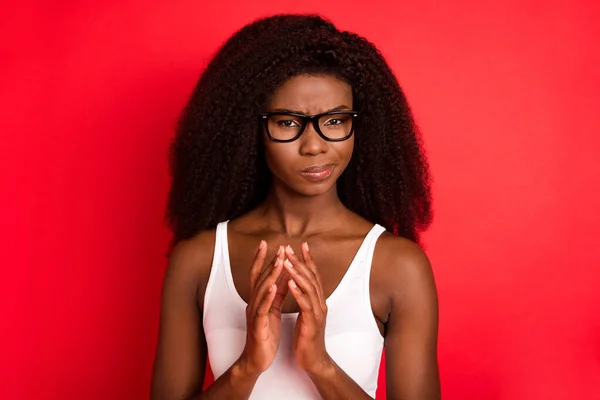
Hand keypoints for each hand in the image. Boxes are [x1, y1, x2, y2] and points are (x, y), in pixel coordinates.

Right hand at [238, 242, 287, 374]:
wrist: (257, 359)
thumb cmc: (265, 335)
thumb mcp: (273, 310)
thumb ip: (278, 294)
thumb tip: (284, 276)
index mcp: (258, 300)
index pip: (258, 275)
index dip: (262, 259)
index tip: (268, 243)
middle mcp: (253, 304)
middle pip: (260, 279)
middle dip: (270, 262)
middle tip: (279, 248)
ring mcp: (254, 314)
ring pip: (261, 291)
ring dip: (270, 275)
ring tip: (279, 262)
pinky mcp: (258, 326)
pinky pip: (262, 309)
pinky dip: (268, 297)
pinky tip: (274, 288)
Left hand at [283, 243, 331, 374]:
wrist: (313, 359)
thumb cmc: (307, 336)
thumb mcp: (306, 313)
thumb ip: (305, 298)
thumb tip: (301, 284)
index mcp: (318, 300)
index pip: (314, 275)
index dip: (308, 259)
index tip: (301, 245)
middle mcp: (320, 303)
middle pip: (312, 277)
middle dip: (300, 261)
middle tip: (289, 248)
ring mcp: (318, 312)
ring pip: (309, 287)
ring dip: (297, 273)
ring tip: (286, 261)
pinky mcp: (312, 322)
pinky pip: (305, 304)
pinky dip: (297, 292)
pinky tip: (289, 283)